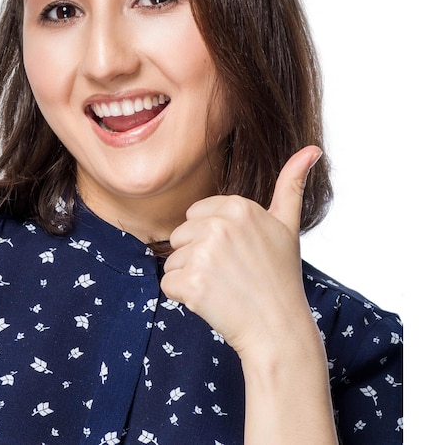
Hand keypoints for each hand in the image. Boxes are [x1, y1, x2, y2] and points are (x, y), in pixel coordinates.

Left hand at [161, 146, 322, 358]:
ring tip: (222, 288)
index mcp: (238, 206)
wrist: (279, 330)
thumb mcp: (287, 226)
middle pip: (181, 235)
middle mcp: (219, 225)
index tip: (237, 255)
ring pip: (173, 260)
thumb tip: (311, 149)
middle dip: (198, 256)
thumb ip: (291, 184)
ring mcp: (204, 254)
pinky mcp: (190, 283)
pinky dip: (183, 297)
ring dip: (190, 277)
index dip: (211, 238)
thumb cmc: (279, 277)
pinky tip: (210, 302)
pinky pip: (168, 283)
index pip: (196, 215)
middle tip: (229, 274)